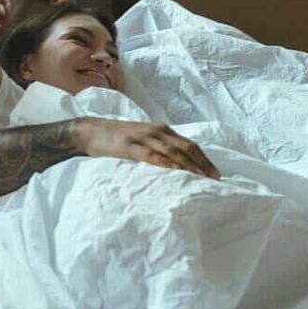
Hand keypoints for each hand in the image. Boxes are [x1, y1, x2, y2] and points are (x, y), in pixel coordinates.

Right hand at [74, 118, 220, 179]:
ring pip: (173, 151)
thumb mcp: (142, 139)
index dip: (204, 158)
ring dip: (189, 166)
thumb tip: (178, 163)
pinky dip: (167, 164)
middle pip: (186, 147)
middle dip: (203, 163)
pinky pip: (153, 155)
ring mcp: (143, 137)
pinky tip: (176, 172)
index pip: (189, 144)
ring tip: (202, 178)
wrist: (91, 131)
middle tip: (215, 178)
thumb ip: (159, 147)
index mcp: (161, 130)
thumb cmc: (117, 138)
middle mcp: (156, 131)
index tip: (216, 173)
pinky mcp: (131, 146)